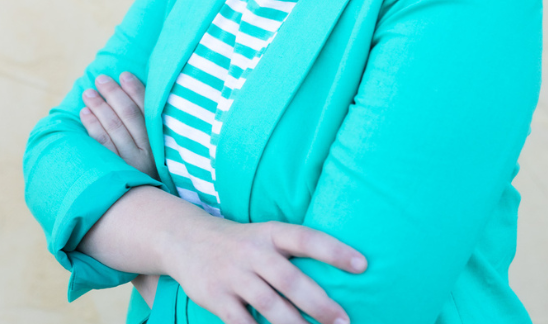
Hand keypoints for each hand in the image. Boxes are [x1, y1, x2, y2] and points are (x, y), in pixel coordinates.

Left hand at [80, 72, 157, 178]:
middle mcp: (147, 153)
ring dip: (99, 107)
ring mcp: (129, 165)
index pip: (147, 109)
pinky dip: (92, 126)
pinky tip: (84, 114)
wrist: (144, 211)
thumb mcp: (161, 153)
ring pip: (112, 128)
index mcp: (161, 143)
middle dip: (114, 93)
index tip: (124, 74)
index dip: (136, 90)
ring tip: (88, 93)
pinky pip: (100, 146)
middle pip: (128, 115)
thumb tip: (135, 96)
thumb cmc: (150, 174)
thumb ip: (152, 128)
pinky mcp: (114, 175)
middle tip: (101, 79)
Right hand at [162, 213, 366, 323]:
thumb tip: (334, 275)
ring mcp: (234, 275)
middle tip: (344, 322)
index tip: (362, 265)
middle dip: (319, 304)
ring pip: (270, 307)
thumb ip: (291, 251)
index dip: (334, 250)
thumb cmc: (239, 242)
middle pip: (291, 279)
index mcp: (270, 232)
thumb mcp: (264, 235)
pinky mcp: (216, 298)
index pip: (307, 238)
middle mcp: (253, 252)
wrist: (185, 239)